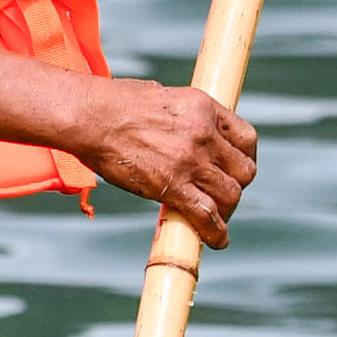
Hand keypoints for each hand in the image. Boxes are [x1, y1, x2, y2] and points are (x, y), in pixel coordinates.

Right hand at [65, 78, 257, 239]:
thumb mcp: (162, 96)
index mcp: (204, 108)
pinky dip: (216, 232)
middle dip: (236, 185)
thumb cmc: (114, 104)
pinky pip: (207, 215)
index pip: (246, 139)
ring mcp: (190, 160)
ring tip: (215, 218)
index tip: (234, 169)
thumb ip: (182, 115)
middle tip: (221, 195)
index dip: (244, 158)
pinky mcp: (172, 186)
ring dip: (226, 210)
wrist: (89, 117)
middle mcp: (204, 134)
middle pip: (244, 170)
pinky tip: (216, 240)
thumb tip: (183, 130)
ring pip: (231, 195)